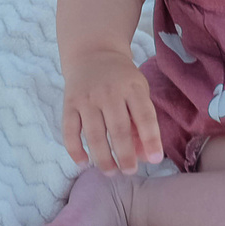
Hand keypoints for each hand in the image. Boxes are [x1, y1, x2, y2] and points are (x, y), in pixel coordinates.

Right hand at [61, 51, 162, 172]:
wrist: (93, 53)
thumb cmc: (122, 80)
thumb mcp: (138, 92)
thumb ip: (143, 123)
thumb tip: (145, 157)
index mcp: (132, 87)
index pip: (144, 116)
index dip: (151, 139)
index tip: (155, 160)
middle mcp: (109, 92)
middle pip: (118, 129)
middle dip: (125, 155)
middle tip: (130, 171)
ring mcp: (87, 98)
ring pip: (94, 134)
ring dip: (103, 158)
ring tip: (111, 172)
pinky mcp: (69, 103)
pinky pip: (70, 131)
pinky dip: (75, 150)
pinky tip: (84, 163)